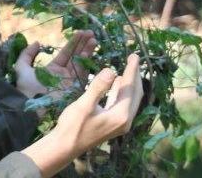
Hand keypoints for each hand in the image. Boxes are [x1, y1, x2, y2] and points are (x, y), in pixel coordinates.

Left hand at [15, 30, 96, 99]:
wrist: (31, 104)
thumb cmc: (26, 87)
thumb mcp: (22, 67)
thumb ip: (27, 54)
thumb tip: (37, 42)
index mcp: (53, 69)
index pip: (66, 53)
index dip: (73, 43)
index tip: (81, 32)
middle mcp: (64, 74)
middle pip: (76, 56)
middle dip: (83, 44)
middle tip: (90, 32)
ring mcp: (71, 81)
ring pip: (81, 62)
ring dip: (87, 50)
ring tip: (93, 38)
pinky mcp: (76, 87)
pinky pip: (82, 73)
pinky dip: (86, 62)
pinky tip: (87, 52)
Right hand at [22, 54, 143, 177]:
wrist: (66, 146)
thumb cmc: (73, 126)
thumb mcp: (84, 105)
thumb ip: (98, 87)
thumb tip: (111, 70)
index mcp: (120, 115)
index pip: (130, 88)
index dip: (132, 70)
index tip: (134, 55)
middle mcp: (125, 120)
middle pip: (135, 94)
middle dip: (135, 76)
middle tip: (134, 58)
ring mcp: (120, 123)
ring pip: (129, 99)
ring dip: (129, 83)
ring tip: (128, 68)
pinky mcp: (113, 123)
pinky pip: (122, 103)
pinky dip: (121, 91)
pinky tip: (117, 83)